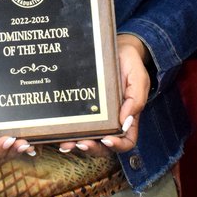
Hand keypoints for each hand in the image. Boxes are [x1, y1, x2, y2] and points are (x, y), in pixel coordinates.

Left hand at [57, 34, 149, 156]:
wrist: (116, 48)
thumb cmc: (129, 63)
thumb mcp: (138, 77)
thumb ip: (136, 98)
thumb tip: (124, 121)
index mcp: (128, 116)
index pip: (126, 141)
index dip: (117, 145)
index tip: (107, 140)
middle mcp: (112, 120)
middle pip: (104, 146)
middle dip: (92, 148)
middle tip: (81, 144)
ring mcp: (96, 116)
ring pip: (87, 139)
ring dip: (76, 144)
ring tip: (66, 144)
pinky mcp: (82, 109)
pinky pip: (75, 124)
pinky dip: (67, 132)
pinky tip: (58, 134)